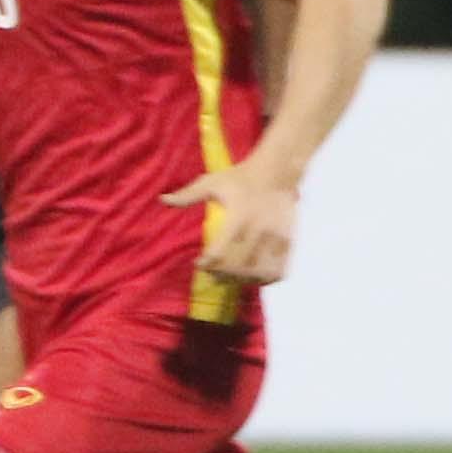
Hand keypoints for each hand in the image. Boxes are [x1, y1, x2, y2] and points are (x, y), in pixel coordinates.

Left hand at [166, 157, 301, 286]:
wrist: (278, 172)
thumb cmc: (240, 177)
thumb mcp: (211, 182)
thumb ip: (188, 195)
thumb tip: (162, 200)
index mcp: (239, 216)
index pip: (220, 251)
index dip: (207, 263)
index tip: (199, 263)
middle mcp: (259, 230)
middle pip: (239, 266)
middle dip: (222, 275)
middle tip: (212, 274)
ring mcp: (277, 238)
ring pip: (258, 273)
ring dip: (242, 280)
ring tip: (229, 278)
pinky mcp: (289, 242)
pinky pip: (279, 270)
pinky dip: (264, 279)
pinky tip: (252, 277)